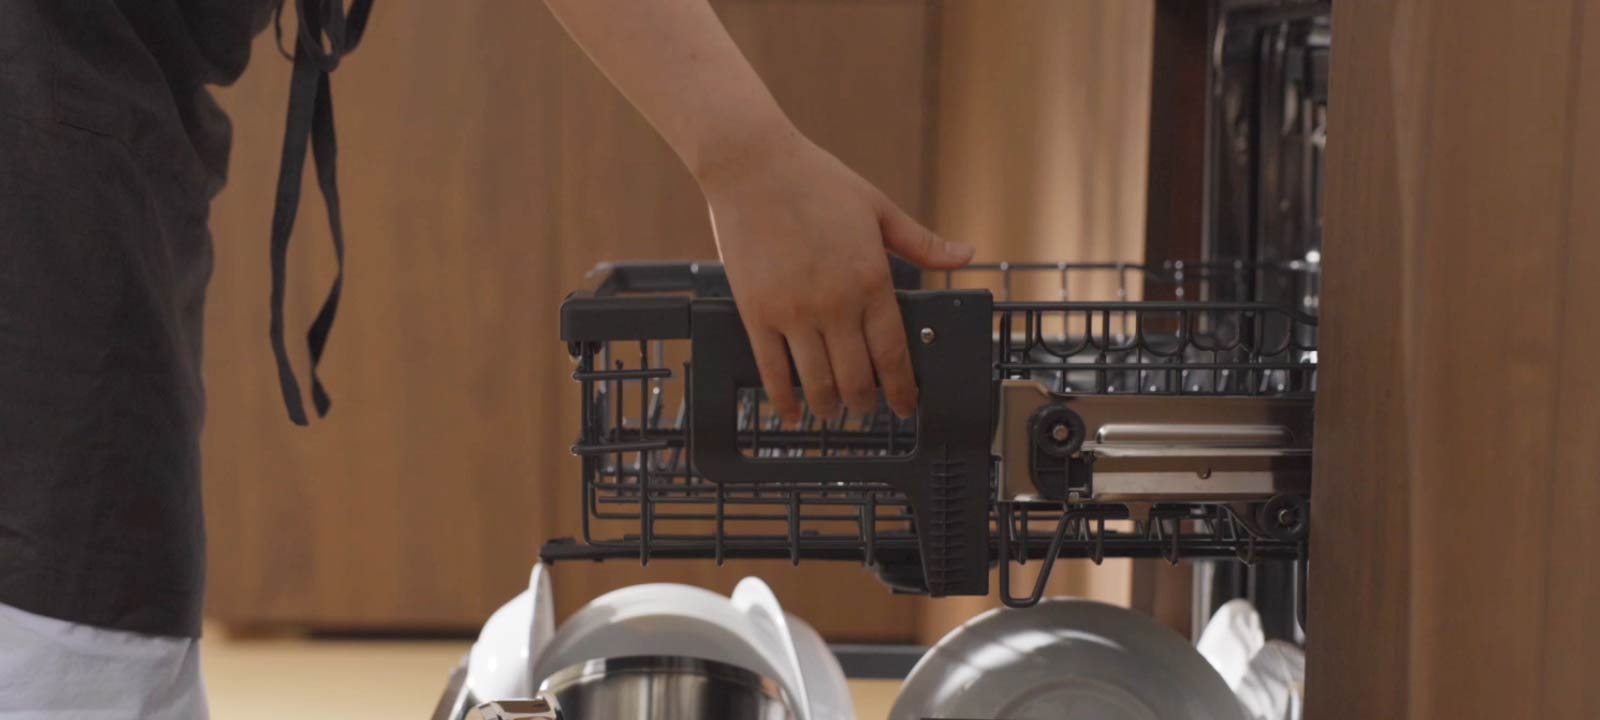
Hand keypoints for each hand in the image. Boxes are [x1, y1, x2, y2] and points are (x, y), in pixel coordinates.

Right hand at [700, 130, 974, 423]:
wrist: (753, 164)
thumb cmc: (816, 180)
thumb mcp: (879, 208)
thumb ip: (923, 241)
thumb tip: (966, 255)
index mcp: (872, 280)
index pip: (893, 353)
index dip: (902, 389)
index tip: (905, 406)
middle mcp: (836, 304)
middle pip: (857, 378)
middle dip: (866, 403)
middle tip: (867, 408)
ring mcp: (794, 312)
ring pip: (817, 383)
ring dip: (829, 407)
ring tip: (832, 412)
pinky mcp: (757, 312)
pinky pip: (772, 371)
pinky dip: (783, 400)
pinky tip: (791, 412)